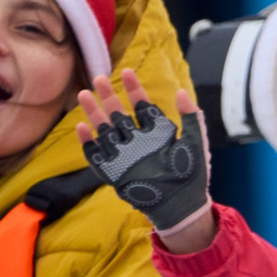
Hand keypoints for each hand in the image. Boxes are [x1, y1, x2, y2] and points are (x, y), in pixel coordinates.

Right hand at [77, 69, 213, 251]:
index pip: (141, 105)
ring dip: (94, 114)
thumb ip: (190, 118)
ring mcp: (125, 156)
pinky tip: (81, 127)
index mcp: (156, 133)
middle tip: (99, 78)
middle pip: (119, 114)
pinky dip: (88, 143)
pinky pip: (97, 156)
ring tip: (83, 95)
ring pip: (105, 130)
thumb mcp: (195, 143)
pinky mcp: (114, 172)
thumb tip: (181, 92)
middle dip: (108, 97)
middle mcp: (138, 141)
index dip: (134, 89)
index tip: (126, 72)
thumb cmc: (191, 174)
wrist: (181, 204)